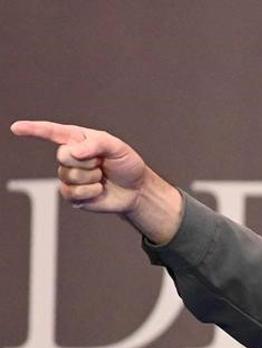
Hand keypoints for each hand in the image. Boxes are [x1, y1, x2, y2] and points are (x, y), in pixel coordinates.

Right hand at [10, 120, 182, 242]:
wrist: (136, 189)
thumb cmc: (127, 164)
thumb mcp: (117, 147)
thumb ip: (96, 143)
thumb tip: (73, 151)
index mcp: (77, 139)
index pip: (51, 132)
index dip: (33, 130)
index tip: (16, 128)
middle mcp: (69, 157)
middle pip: (63, 155)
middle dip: (87, 160)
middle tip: (101, 163)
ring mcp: (69, 176)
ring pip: (69, 175)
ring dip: (91, 177)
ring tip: (102, 176)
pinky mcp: (72, 194)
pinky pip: (72, 192)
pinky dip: (90, 191)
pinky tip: (99, 189)